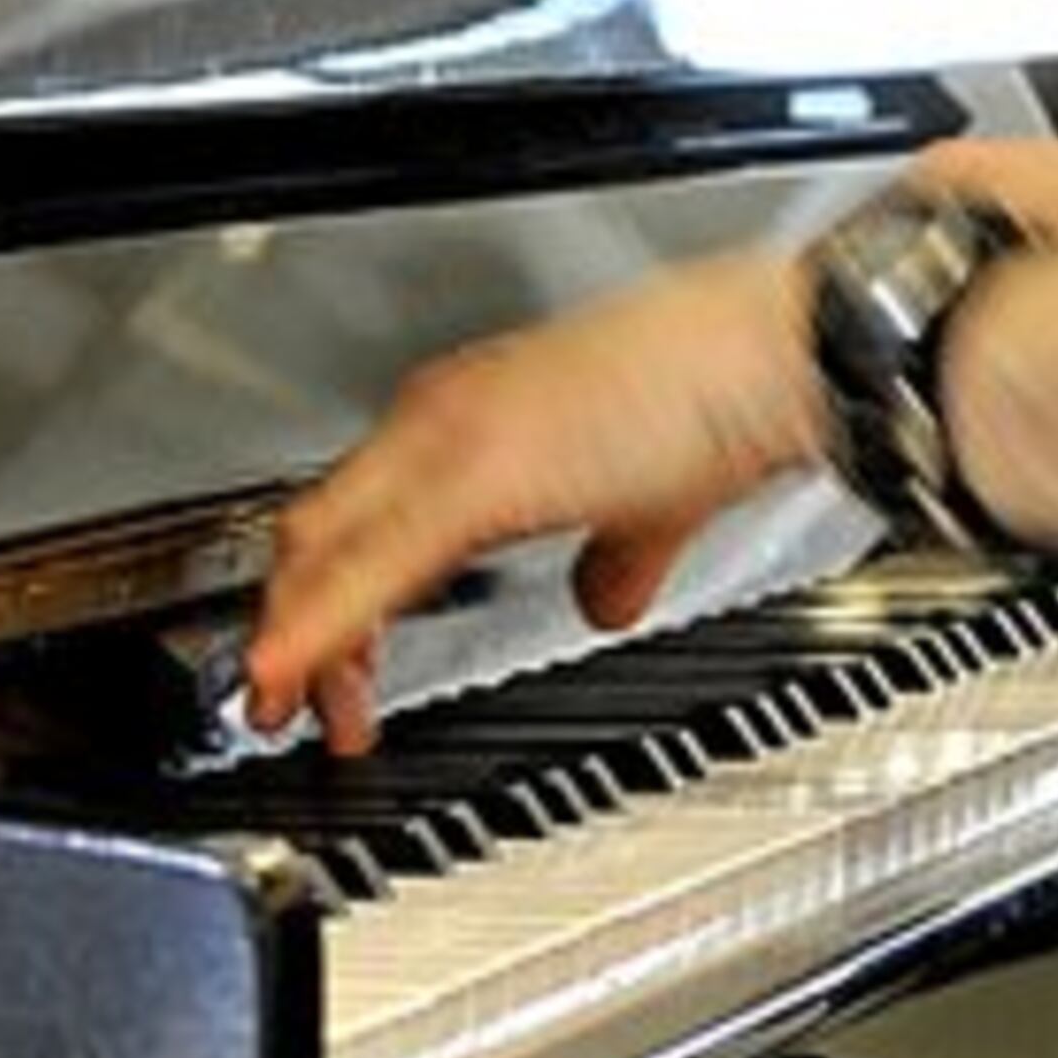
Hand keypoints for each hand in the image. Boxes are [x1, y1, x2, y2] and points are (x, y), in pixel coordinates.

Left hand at [243, 249, 821, 751]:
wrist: (773, 349)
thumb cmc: (726, 399)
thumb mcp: (652, 495)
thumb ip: (617, 554)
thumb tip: (603, 603)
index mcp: (467, 419)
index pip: (353, 514)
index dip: (319, 593)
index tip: (317, 665)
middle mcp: (439, 420)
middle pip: (317, 532)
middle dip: (292, 626)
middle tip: (286, 702)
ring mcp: (449, 441)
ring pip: (325, 547)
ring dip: (297, 637)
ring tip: (283, 708)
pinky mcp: (477, 475)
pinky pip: (374, 565)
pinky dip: (322, 625)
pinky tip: (296, 670)